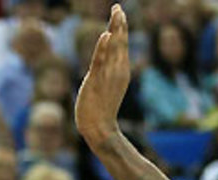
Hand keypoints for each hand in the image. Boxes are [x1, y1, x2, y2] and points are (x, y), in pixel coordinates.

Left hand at [75, 5, 131, 145]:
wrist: (100, 129)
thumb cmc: (101, 109)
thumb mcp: (107, 85)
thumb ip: (107, 71)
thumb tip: (106, 65)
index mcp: (120, 70)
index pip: (121, 44)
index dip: (120, 27)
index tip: (119, 11)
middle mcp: (117, 70)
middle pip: (120, 42)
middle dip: (119, 24)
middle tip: (118, 7)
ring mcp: (107, 75)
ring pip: (112, 48)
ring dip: (115, 30)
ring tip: (117, 13)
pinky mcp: (95, 81)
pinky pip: (100, 61)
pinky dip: (103, 49)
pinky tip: (106, 35)